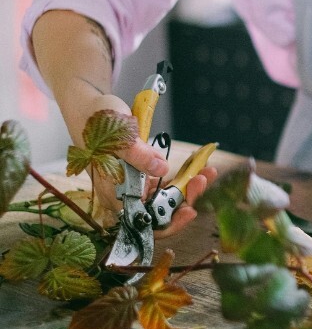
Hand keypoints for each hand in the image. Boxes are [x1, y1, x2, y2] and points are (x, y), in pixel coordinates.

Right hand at [69, 92, 215, 238]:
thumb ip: (138, 155)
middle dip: (185, 199)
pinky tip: (197, 165)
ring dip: (187, 187)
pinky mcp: (139, 173)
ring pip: (164, 196)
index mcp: (113, 194)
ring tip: (207, 172)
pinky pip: (164, 182)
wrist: (87, 105)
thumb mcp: (118, 136)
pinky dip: (182, 175)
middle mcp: (123, 194)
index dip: (168, 222)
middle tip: (203, 180)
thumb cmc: (96, 121)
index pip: (143, 223)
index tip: (189, 210)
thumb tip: (160, 168)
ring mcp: (132, 184)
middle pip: (159, 211)